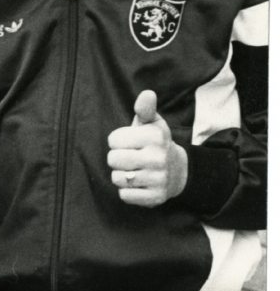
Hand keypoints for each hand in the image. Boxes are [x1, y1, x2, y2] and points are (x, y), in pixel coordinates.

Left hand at [107, 90, 187, 206]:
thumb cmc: (156, 143)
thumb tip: (147, 93)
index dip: (117, 141)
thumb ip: (145, 109)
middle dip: (117, 158)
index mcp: (156, 137)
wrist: (178, 171)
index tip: (130, 142)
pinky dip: (127, 191)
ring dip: (121, 176)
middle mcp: (159, 158)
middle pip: (112, 159)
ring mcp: (158, 179)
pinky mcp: (155, 197)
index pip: (113, 140)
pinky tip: (139, 184)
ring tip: (135, 170)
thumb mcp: (152, 124)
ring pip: (117, 178)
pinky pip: (124, 195)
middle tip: (131, 158)